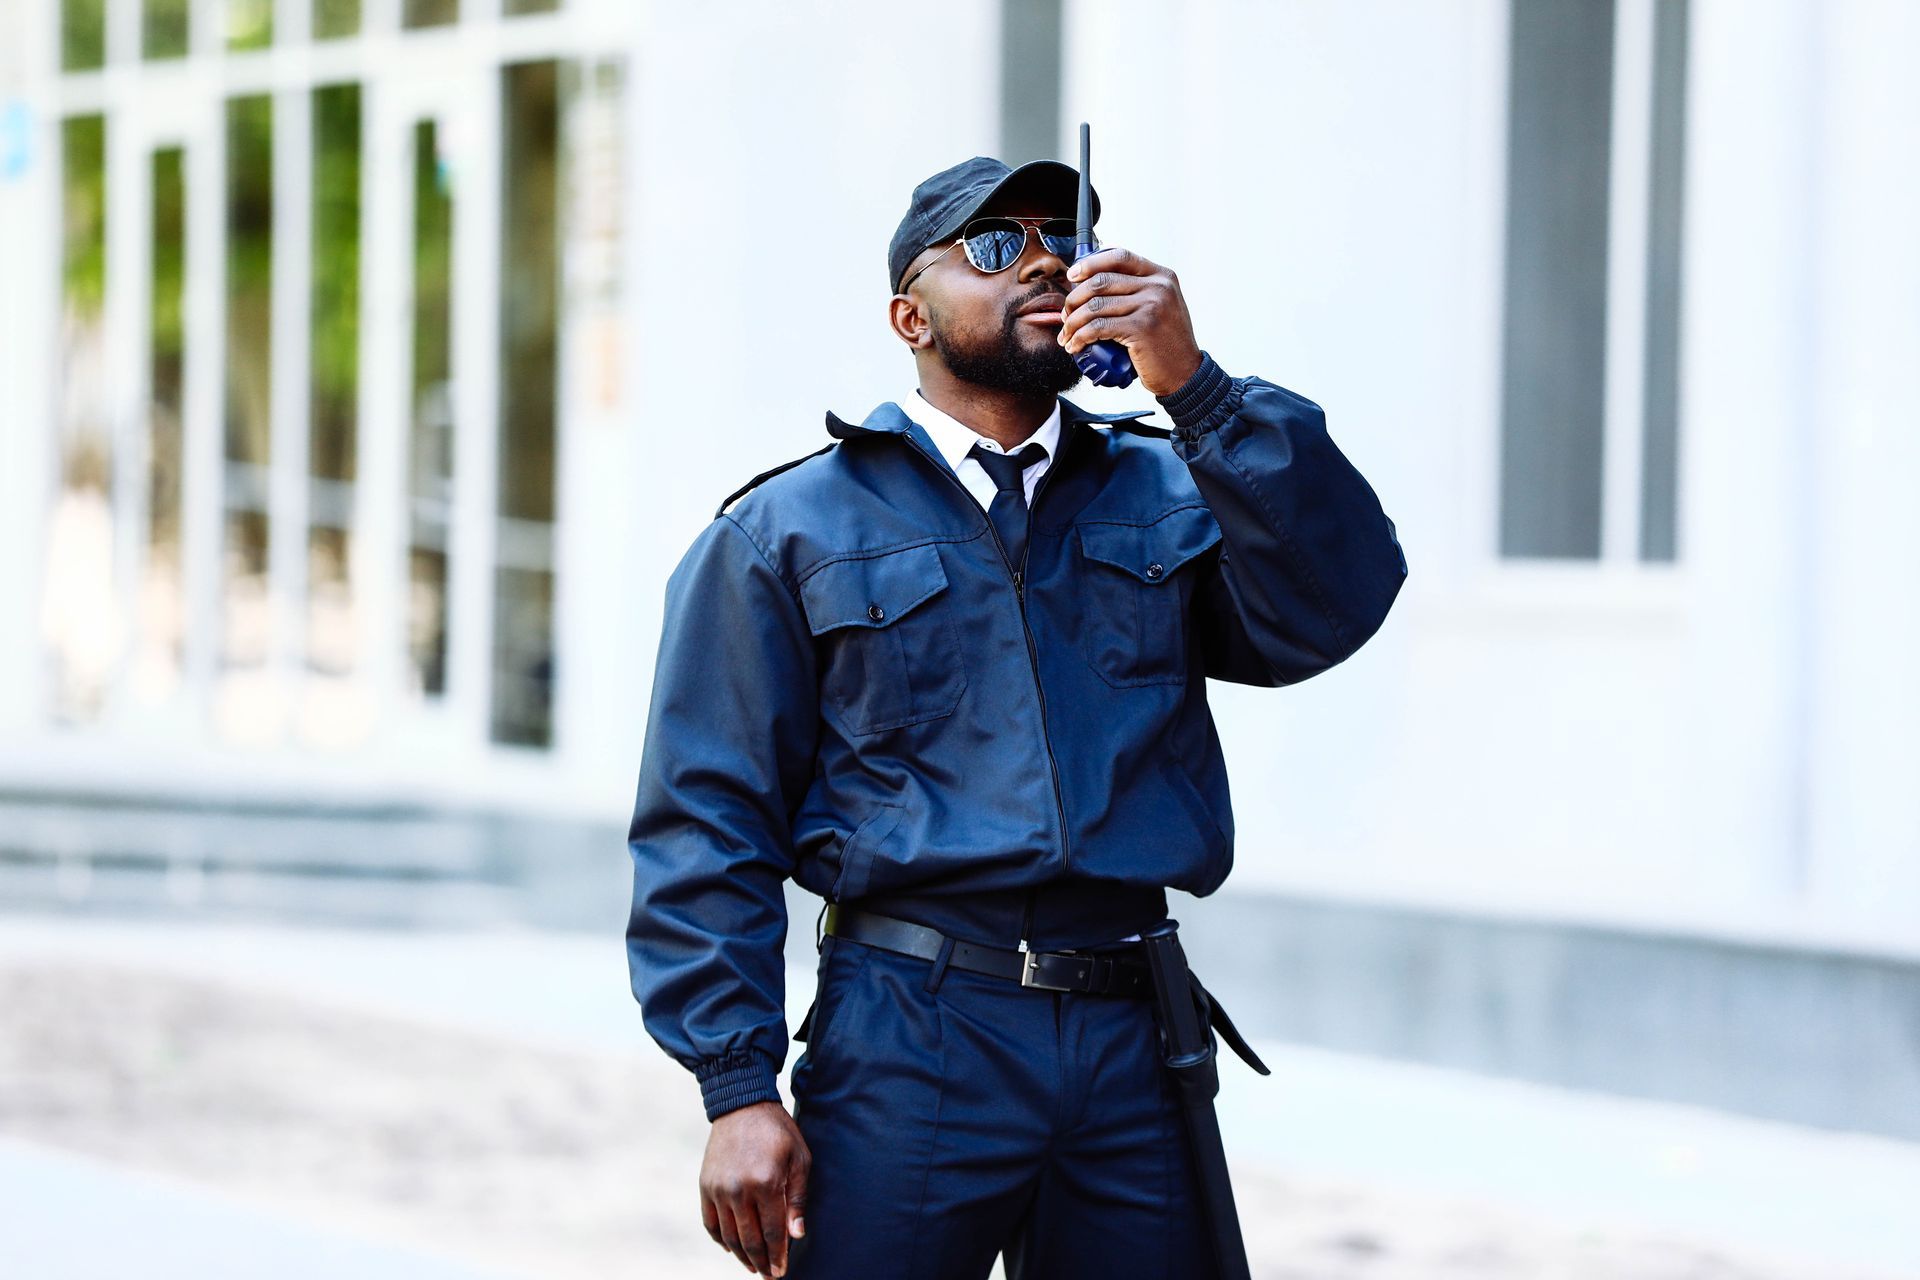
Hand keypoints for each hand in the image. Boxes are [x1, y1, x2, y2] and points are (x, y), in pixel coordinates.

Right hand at [700, 1099, 810, 1276]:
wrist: (742, 1105)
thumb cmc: (778, 1131)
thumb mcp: (799, 1159)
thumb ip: (798, 1198)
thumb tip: (797, 1235)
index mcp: (766, 1182)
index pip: (773, 1232)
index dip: (778, 1255)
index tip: (781, 1272)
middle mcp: (739, 1189)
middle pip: (750, 1239)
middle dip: (761, 1262)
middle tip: (769, 1276)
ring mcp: (718, 1189)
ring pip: (729, 1236)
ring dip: (741, 1255)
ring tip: (753, 1266)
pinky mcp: (705, 1186)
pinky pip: (711, 1223)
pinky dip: (721, 1239)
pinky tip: (732, 1248)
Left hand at [1057, 247, 1204, 396]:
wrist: (1186, 374)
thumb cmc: (1168, 344)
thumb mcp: (1163, 306)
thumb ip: (1141, 290)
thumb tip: (1098, 283)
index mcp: (1162, 276)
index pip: (1120, 256)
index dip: (1090, 263)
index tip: (1072, 275)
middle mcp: (1158, 286)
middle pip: (1101, 281)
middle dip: (1074, 299)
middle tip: (1066, 316)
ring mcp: (1151, 306)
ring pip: (1095, 306)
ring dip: (1073, 323)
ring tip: (1067, 336)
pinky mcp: (1141, 328)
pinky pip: (1098, 327)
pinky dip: (1080, 337)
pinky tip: (1075, 346)